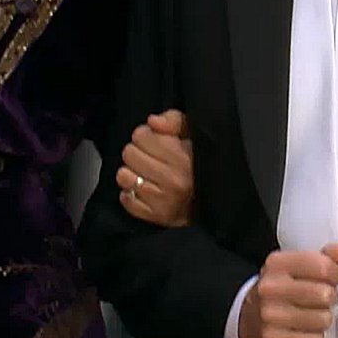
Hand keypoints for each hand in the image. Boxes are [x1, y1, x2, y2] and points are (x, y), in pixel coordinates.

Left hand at [116, 109, 193, 226]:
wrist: (213, 202)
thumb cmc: (199, 163)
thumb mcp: (193, 134)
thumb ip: (174, 121)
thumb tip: (152, 121)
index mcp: (184, 158)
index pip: (141, 135)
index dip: (146, 134)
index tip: (155, 140)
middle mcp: (173, 181)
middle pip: (129, 153)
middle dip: (137, 151)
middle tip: (150, 156)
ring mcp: (163, 201)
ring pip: (124, 176)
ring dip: (132, 172)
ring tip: (145, 172)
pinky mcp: (156, 216)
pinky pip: (126, 199)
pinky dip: (130, 193)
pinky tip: (143, 188)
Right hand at [237, 244, 337, 337]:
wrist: (248, 318)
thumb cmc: (278, 290)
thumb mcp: (295, 267)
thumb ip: (323, 258)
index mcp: (277, 264)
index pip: (322, 266)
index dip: (336, 273)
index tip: (334, 278)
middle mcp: (271, 287)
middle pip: (325, 294)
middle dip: (329, 298)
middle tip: (321, 298)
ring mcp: (270, 315)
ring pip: (323, 319)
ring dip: (323, 319)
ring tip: (311, 315)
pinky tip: (303, 331)